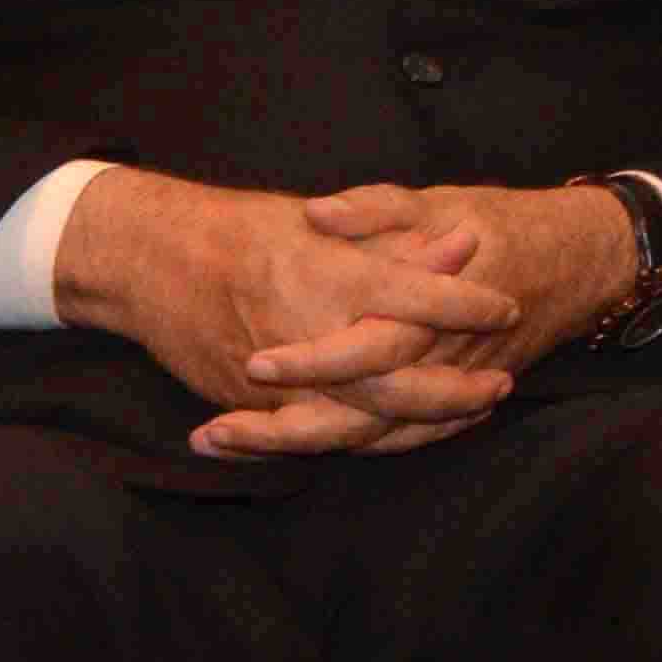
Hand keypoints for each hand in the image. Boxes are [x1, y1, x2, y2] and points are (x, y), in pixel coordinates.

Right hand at [65, 167, 523, 451]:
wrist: (153, 259)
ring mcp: (279, 378)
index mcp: (330, 279)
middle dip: (455, 391)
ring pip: (362, 421)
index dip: (467, 306)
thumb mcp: (323, 219)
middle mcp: (309, 334)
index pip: (418, 300)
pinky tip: (411, 436)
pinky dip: (371, 441)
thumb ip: (393, 234)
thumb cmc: (246, 230)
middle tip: (503, 384)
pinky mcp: (252, 403)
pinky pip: (318, 437)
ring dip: (424, 424)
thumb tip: (463, 244)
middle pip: (397, 381)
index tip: (507, 308)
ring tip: (472, 415)